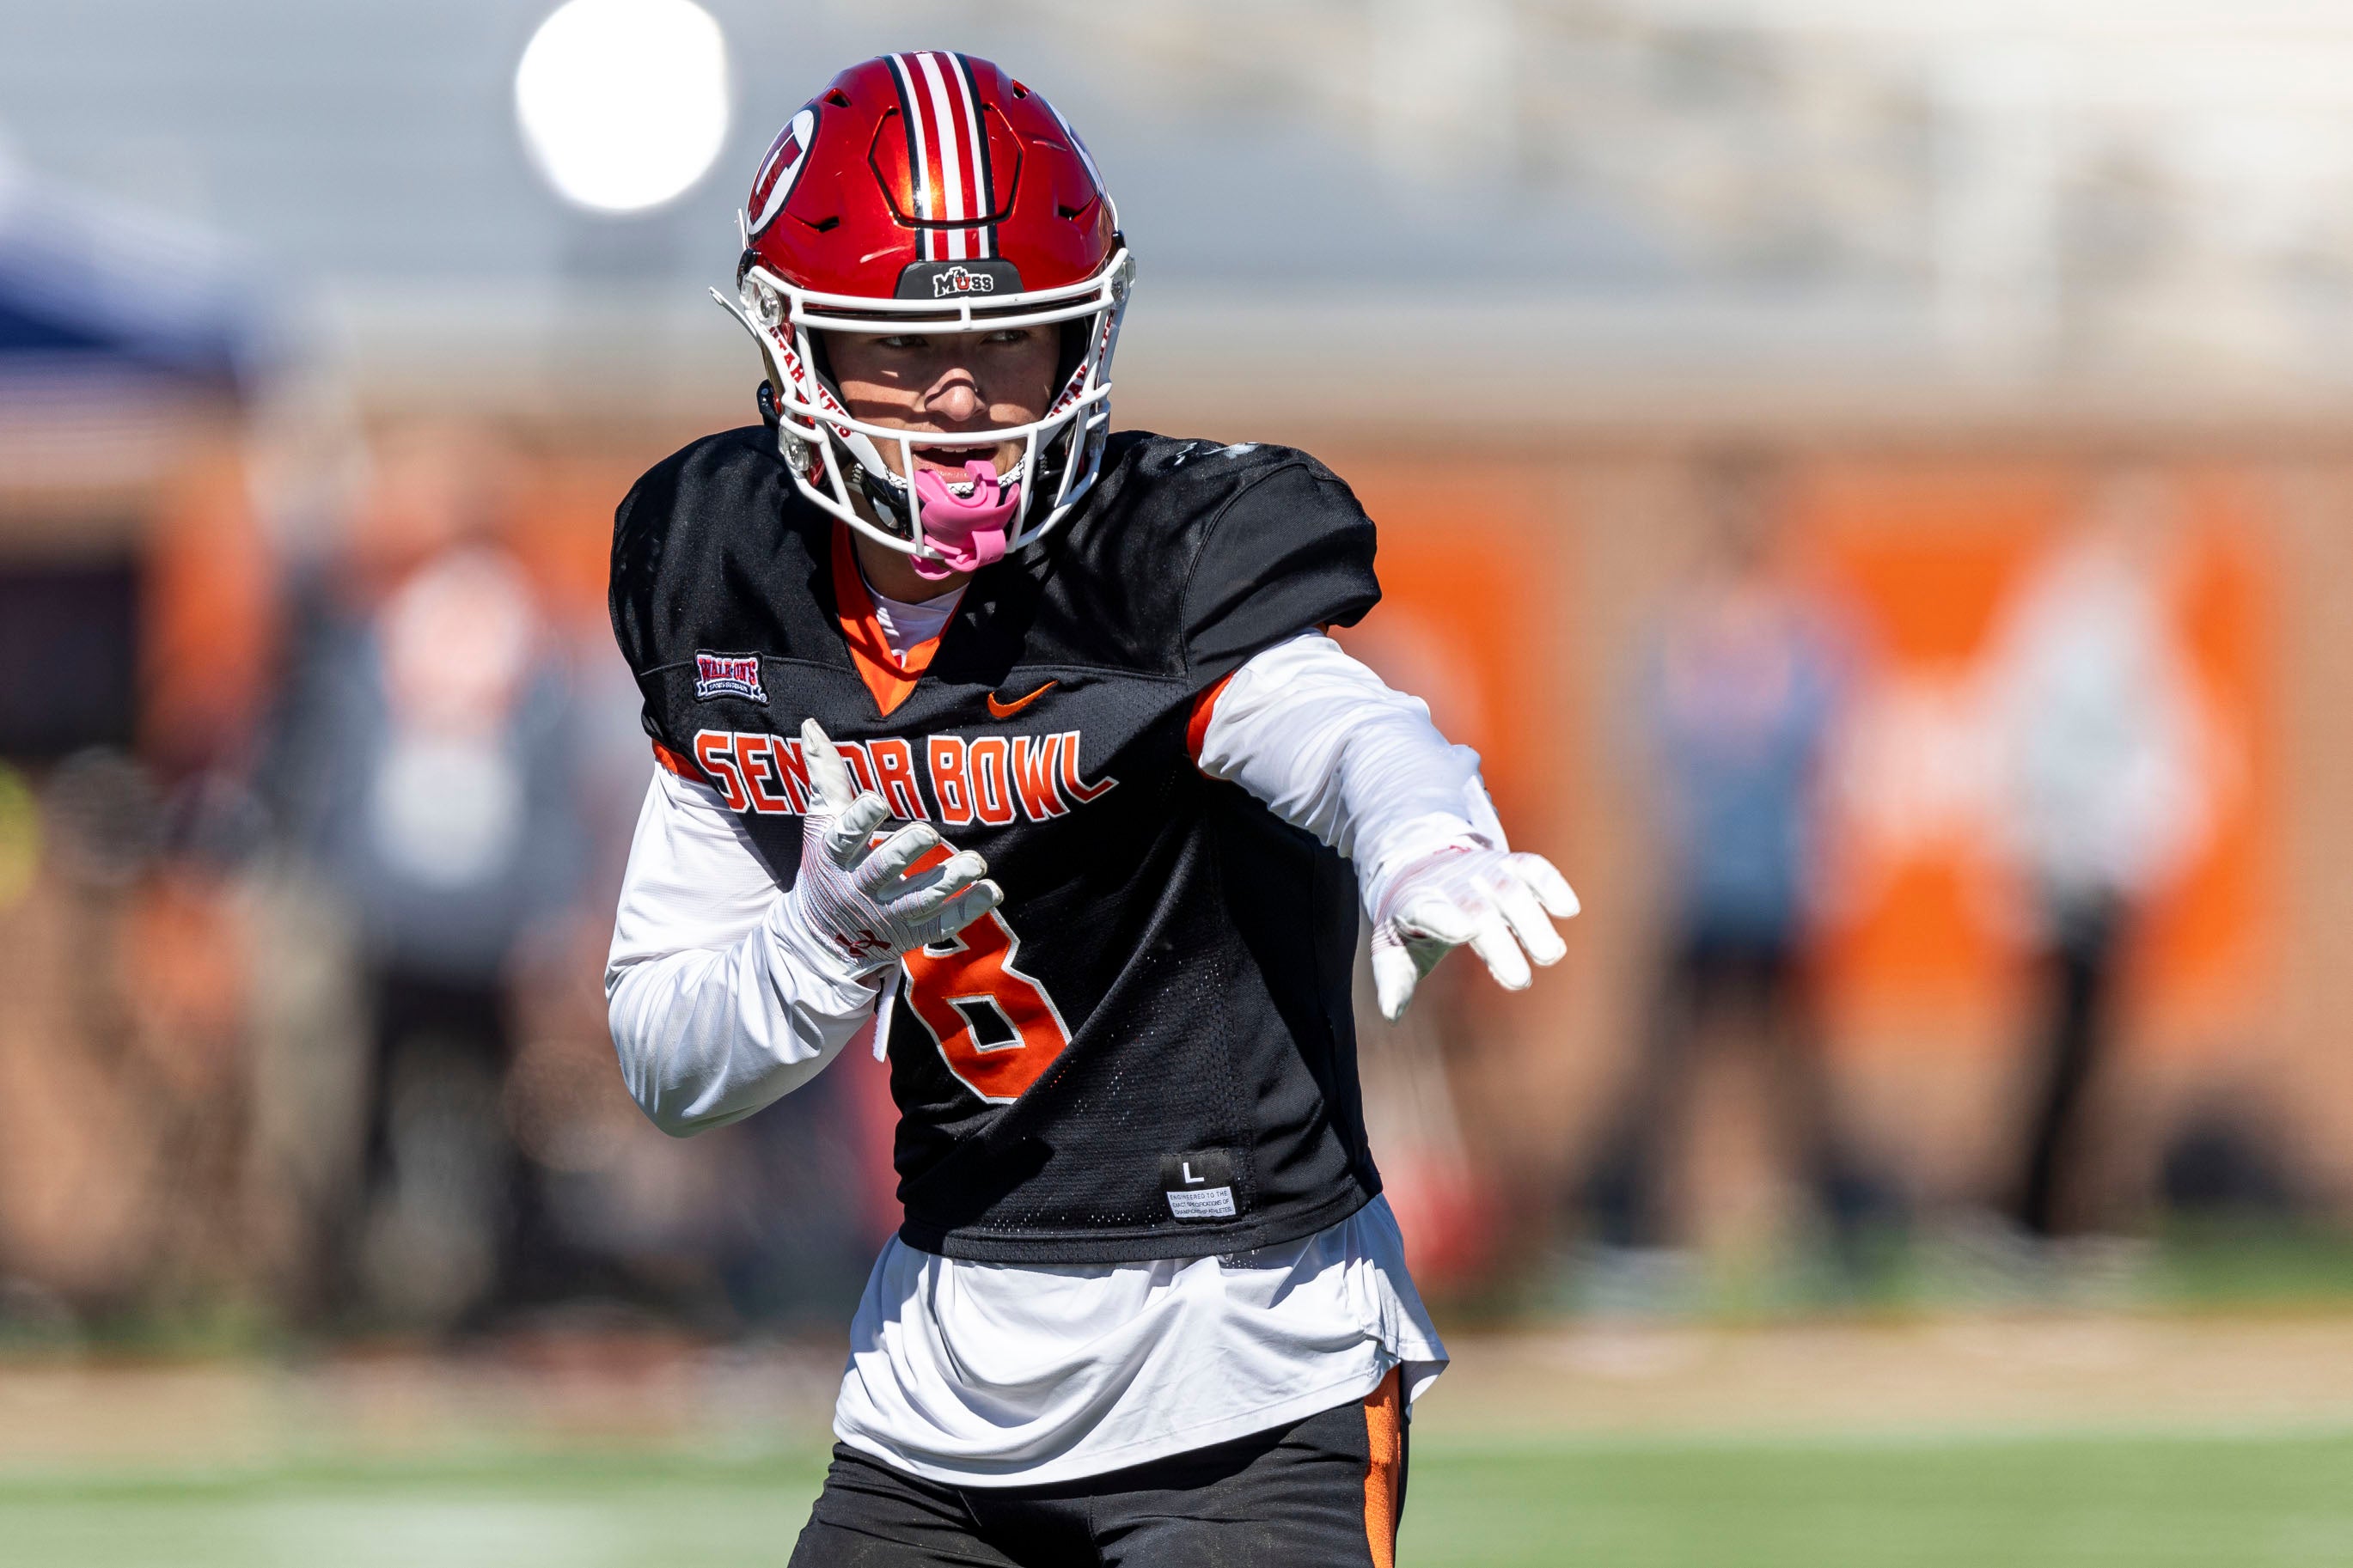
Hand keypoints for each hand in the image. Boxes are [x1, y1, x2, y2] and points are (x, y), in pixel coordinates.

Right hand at [775, 718, 1001, 975]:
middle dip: (905, 851)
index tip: (877, 800)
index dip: (860, 820)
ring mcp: (889, 914)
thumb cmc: (828, 864)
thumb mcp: (821, 823)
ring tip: (976, 863)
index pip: (844, 838)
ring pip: (920, 899)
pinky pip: (943, 924)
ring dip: (949, 881)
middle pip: (883, 870)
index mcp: (836, 856)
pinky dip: (968, 909)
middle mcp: (860, 887)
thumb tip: (811, 725)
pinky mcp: (913, 931)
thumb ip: (824, 775)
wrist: (824, 936)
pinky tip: (991, 890)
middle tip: (929, 832)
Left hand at [1370, 846, 1578, 1021]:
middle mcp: (1453, 885)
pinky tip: (1568, 909)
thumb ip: (1393, 978)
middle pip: (1478, 911)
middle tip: (1520, 980)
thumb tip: (1391, 1014)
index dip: (1446, 919)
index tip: (1465, 931)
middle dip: (1500, 944)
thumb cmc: (1410, 918)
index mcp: (1417, 904)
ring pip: (1510, 890)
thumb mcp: (1392, 946)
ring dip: (1532, 921)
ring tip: (1550, 954)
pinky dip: (1551, 884)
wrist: (1423, 865)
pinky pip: (1532, 869)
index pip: (1428, 911)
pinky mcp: (1509, 865)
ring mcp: (1482, 872)